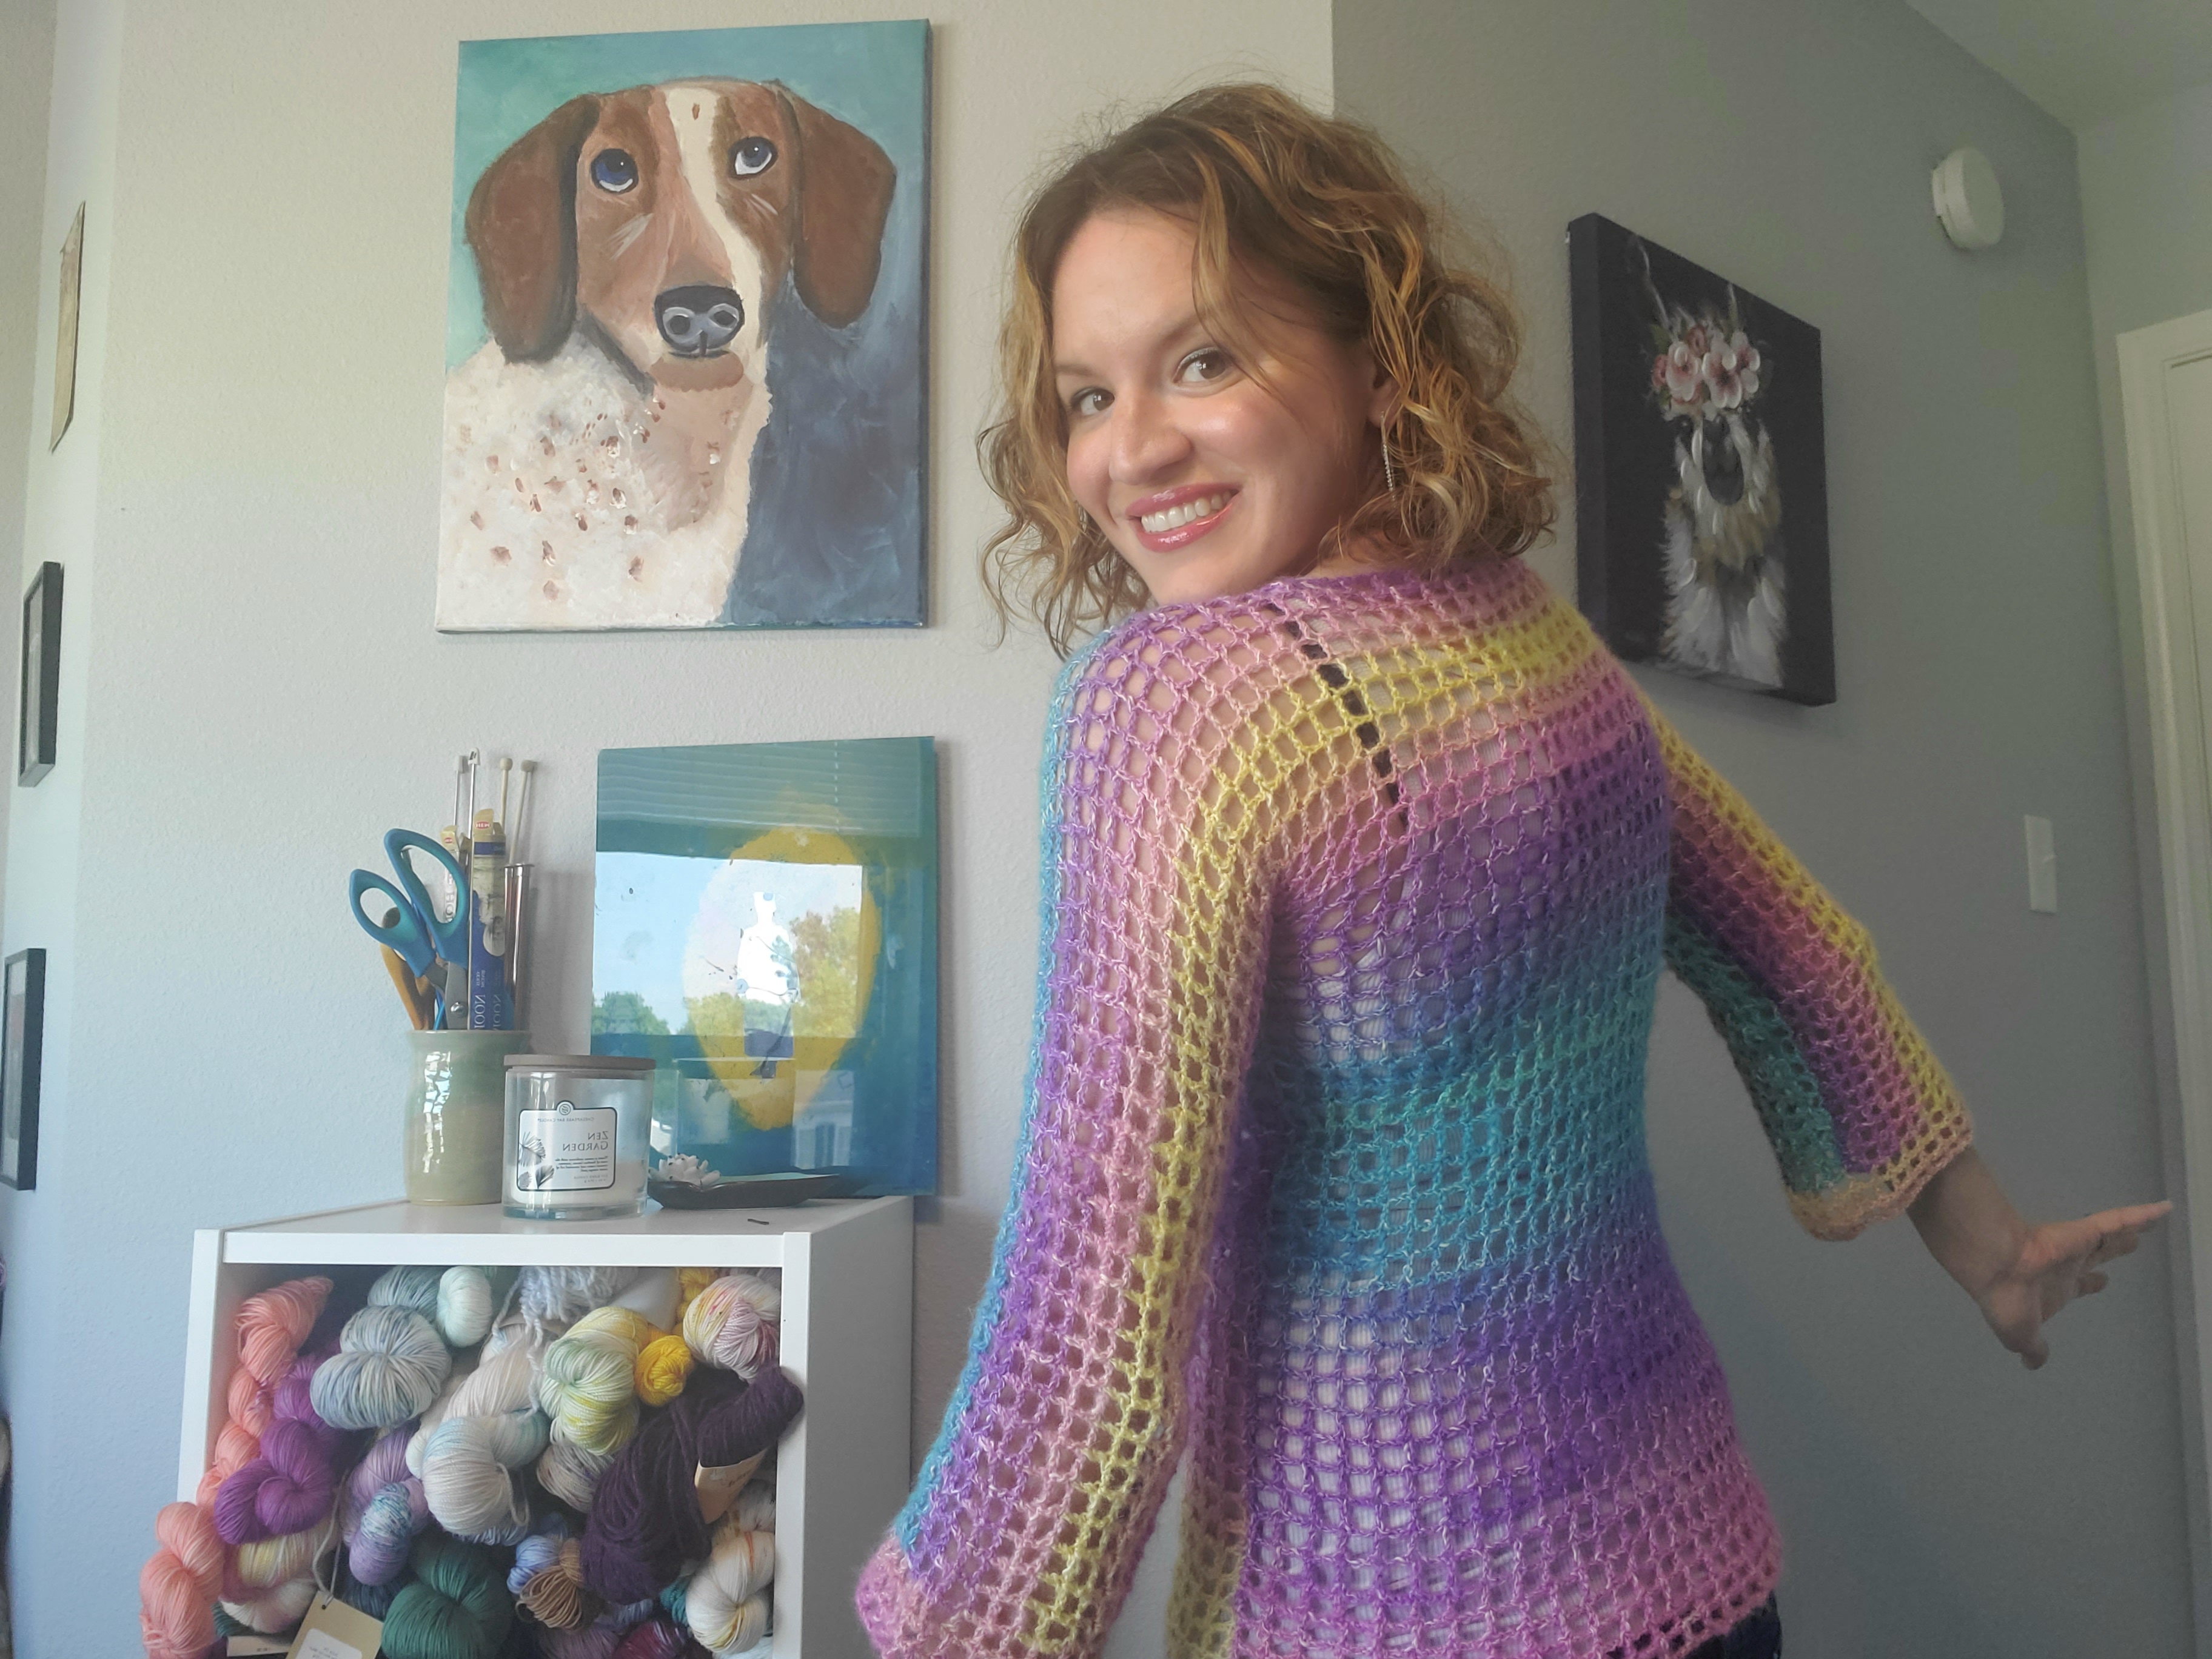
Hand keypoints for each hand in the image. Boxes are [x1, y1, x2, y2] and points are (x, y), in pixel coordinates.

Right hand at [1969, 1201, 2170, 1368]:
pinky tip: (2164, 1210)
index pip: (2078, 1285)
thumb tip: (2032, 1363)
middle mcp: (2067, 1265)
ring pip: (2111, 1236)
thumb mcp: (2019, 1336)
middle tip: (2131, 1245)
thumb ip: (2034, 1348)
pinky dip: (2141, 1215)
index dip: (2091, 1284)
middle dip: (2112, 1252)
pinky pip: (2118, 1220)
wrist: (1998, 1267)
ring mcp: (2076, 1246)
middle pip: (2097, 1257)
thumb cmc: (2008, 1300)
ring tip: (2153, 1221)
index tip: (2103, 1281)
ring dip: (2130, 1231)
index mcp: (2055, 1289)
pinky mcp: (2083, 1231)